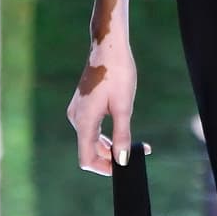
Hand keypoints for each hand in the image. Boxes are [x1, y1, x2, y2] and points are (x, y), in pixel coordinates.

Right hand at [66, 38, 150, 174]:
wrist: (109, 47)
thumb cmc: (117, 73)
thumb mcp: (124, 107)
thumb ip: (122, 135)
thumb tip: (122, 160)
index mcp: (83, 120)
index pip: (86, 158)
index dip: (104, 168)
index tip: (124, 168)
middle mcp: (76, 118)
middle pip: (90, 150)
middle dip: (113, 156)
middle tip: (141, 152)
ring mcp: (78, 111)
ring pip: (92, 139)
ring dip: (111, 146)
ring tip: (137, 144)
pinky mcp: (83, 105)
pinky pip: (92, 127)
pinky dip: (106, 134)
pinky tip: (123, 133)